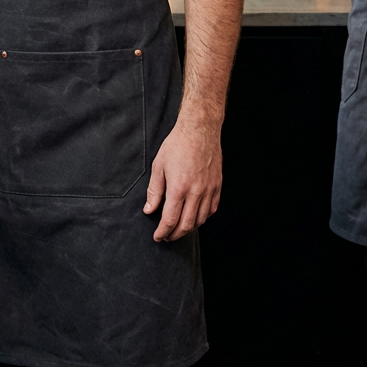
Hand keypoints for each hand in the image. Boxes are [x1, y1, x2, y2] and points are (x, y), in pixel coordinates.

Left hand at [144, 119, 222, 241]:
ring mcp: (208, 189)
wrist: (199, 129)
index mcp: (178, 187)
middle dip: (174, 235)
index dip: (163, 232)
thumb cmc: (177, 145)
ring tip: (179, 228)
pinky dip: (202, 218)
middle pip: (186, 225)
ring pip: (200, 220)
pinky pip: (212, 209)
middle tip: (167, 236)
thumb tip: (149, 210)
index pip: (170, 220)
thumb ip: (154, 191)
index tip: (158, 236)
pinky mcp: (217, 186)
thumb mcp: (158, 166)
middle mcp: (196, 192)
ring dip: (189, 228)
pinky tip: (195, 217)